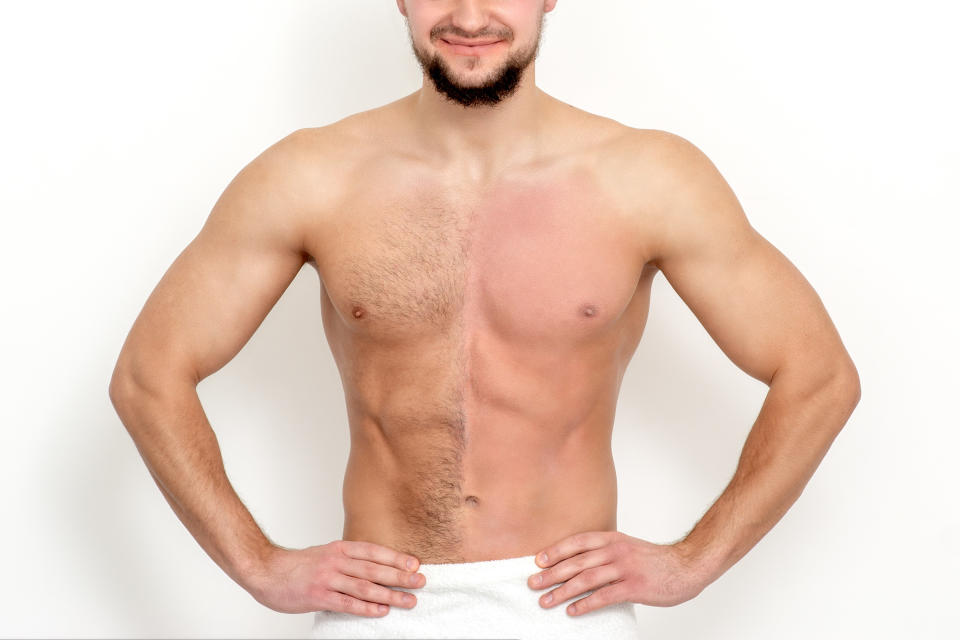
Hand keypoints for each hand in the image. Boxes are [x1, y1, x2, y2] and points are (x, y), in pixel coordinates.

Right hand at [245, 540, 425, 616]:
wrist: (266, 570)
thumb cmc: (297, 565)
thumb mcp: (325, 553)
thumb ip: (347, 559)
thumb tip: (373, 565)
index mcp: (339, 548)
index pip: (374, 551)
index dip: (396, 557)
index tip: (415, 563)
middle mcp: (336, 561)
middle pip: (374, 569)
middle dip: (400, 576)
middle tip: (420, 581)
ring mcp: (327, 578)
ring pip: (365, 586)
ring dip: (390, 595)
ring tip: (408, 600)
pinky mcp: (318, 596)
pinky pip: (347, 603)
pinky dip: (367, 607)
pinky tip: (381, 611)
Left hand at [527, 531, 704, 615]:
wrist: (686, 565)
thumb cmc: (655, 560)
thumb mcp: (627, 546)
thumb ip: (605, 550)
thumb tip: (579, 561)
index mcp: (612, 539)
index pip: (577, 542)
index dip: (556, 551)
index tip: (537, 561)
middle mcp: (616, 551)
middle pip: (577, 562)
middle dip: (552, 573)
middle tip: (533, 583)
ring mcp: (625, 568)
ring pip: (586, 579)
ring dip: (562, 591)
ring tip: (546, 601)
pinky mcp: (634, 587)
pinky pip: (604, 596)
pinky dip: (585, 604)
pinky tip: (572, 611)